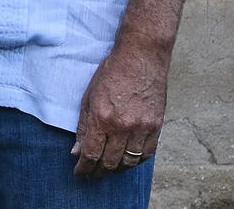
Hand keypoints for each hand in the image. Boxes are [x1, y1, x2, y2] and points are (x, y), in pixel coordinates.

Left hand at [72, 40, 169, 177]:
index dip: (84, 168)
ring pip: (129, 162)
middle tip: (91, 175)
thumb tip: (77, 151)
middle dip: (98, 172)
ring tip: (108, 169)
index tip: (79, 173)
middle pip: (110, 162)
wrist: (141, 58)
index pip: (91, 154)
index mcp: (103, 118)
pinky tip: (127, 160)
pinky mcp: (156, 126)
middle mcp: (123, 126)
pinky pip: (146, 154)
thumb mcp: (89, 97)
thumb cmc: (112, 73)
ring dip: (116, 169)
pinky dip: (136, 161)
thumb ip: (84, 126)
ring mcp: (142, 128)